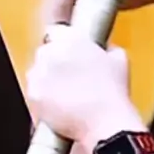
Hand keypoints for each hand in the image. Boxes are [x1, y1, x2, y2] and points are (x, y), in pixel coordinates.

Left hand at [26, 24, 141, 144]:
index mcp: (72, 38)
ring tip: (67, 91)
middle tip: (72, 74)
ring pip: (38, 71)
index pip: (57, 32)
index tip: (69, 51)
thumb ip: (108, 48)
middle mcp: (51, 52)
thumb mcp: (120, 59)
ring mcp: (40, 73)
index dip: (64, 43)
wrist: (104, 121)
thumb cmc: (113, 92)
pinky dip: (44, 96)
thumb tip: (104, 50)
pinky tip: (60, 103)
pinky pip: (34, 91)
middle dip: (56, 61)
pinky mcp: (33, 94)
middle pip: (46, 51)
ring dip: (48, 78)